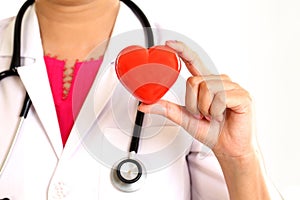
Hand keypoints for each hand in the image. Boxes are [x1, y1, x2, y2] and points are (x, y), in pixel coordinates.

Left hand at [138, 40, 253, 158]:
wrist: (229, 148)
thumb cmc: (211, 131)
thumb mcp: (184, 118)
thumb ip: (166, 109)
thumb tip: (144, 105)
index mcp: (207, 83)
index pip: (193, 61)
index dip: (181, 50)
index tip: (168, 43)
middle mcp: (219, 81)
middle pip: (193, 81)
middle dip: (193, 104)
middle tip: (203, 115)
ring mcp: (232, 86)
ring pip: (206, 88)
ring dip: (204, 109)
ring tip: (213, 116)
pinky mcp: (242, 95)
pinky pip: (220, 97)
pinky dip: (215, 112)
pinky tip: (223, 116)